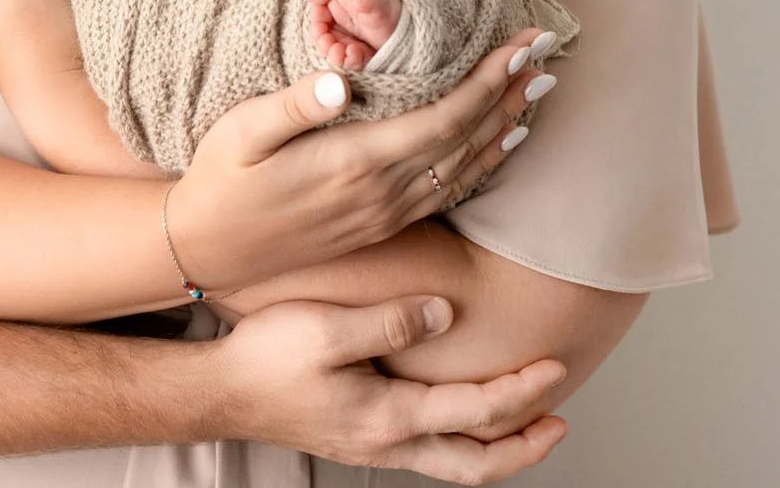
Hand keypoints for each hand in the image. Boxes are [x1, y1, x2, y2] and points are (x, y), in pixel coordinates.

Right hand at [168, 31, 556, 289]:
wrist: (210, 250)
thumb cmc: (221, 180)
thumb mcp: (242, 133)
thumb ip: (293, 106)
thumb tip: (340, 82)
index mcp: (356, 162)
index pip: (443, 116)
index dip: (489, 81)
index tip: (523, 46)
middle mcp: (382, 192)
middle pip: (467, 140)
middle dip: (511, 95)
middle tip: (548, 53)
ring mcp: (385, 213)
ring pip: (466, 168)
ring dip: (506, 128)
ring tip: (537, 92)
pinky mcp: (380, 224)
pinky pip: (448, 191)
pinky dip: (483, 164)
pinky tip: (498, 147)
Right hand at [212, 294, 567, 480]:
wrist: (220, 392)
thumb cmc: (266, 358)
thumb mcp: (326, 329)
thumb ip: (391, 321)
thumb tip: (448, 313)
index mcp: (389, 417)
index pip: (478, 412)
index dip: (524, 391)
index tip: (556, 366)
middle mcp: (388, 442)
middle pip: (476, 464)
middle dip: (524, 446)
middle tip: (558, 422)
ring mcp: (373, 446)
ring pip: (454, 464)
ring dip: (497, 448)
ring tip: (525, 423)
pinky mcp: (359, 439)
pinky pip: (429, 451)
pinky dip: (461, 440)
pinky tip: (459, 414)